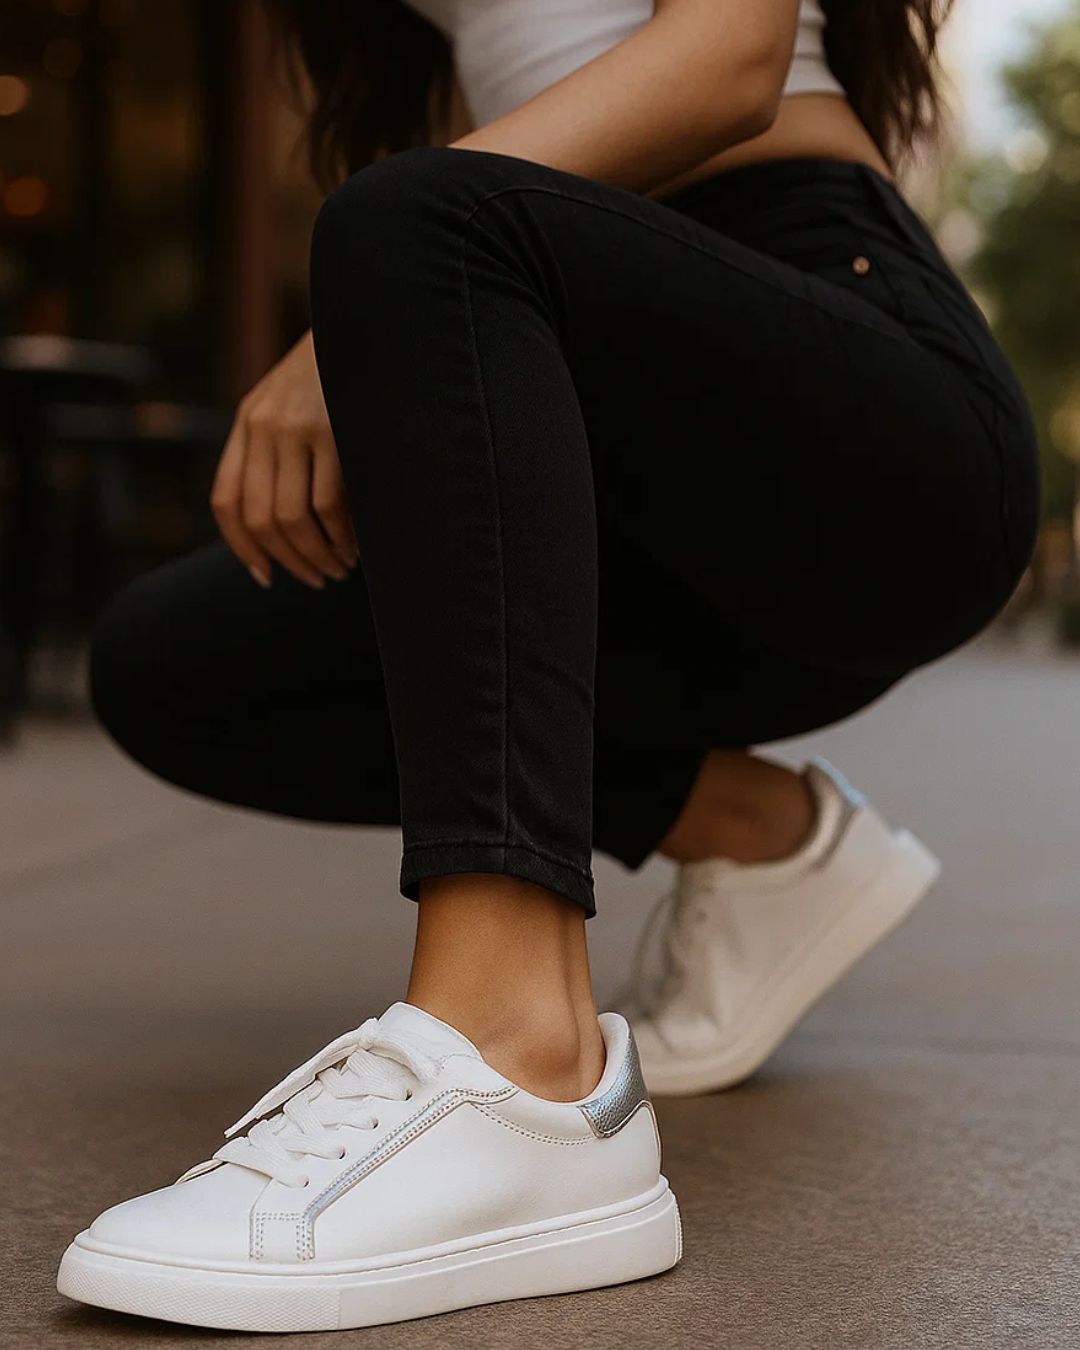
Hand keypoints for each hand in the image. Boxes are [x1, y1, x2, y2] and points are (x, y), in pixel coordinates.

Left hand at [211, 331, 358, 588]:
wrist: (363, 322)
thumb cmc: (336, 373)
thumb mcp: (291, 404)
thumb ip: (276, 449)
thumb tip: (280, 525)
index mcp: (248, 423)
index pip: (227, 502)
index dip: (242, 549)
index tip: (266, 577)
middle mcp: (263, 427)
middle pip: (260, 519)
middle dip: (290, 561)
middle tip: (316, 579)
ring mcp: (296, 430)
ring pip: (293, 518)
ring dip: (317, 555)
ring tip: (339, 568)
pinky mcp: (333, 433)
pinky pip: (328, 503)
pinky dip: (342, 536)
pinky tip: (355, 546)